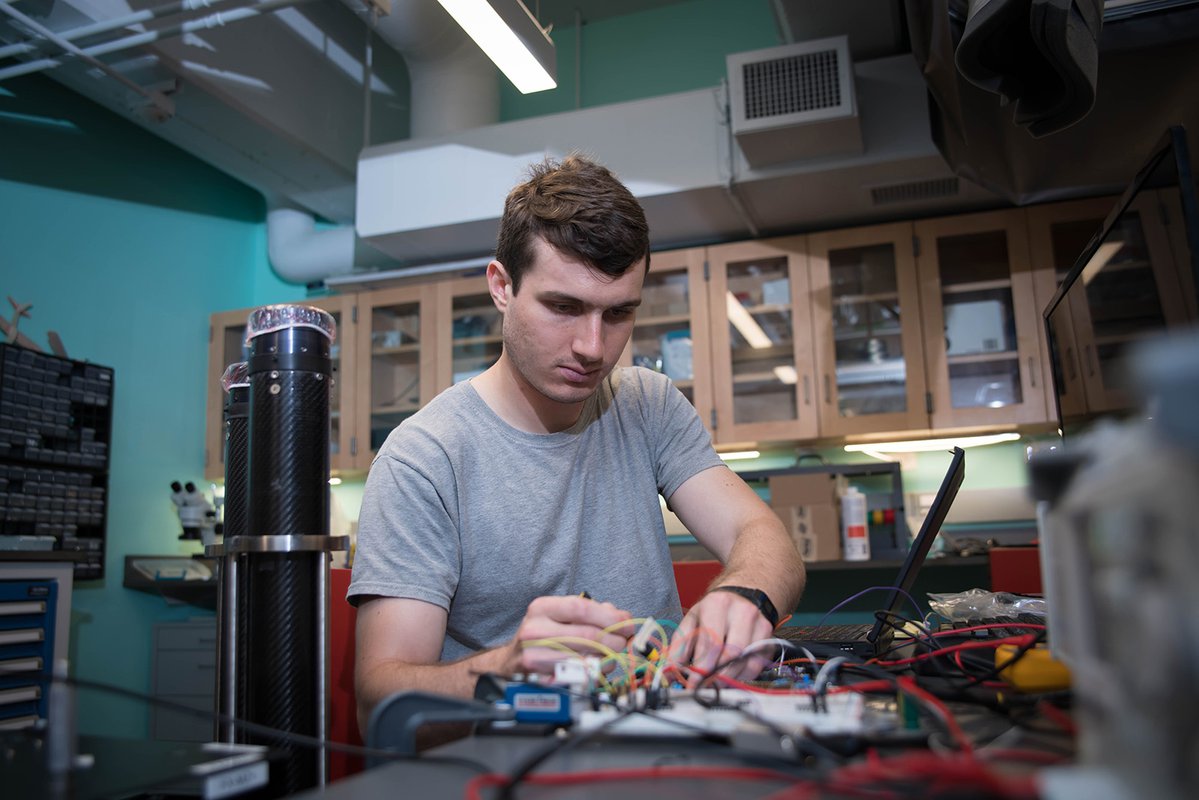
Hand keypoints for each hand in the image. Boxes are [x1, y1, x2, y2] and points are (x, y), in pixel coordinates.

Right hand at [508, 595, 635, 675]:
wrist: (510, 663)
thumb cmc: (541, 637)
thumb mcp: (558, 616)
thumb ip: (590, 612)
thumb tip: (621, 617)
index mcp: (541, 608)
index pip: (581, 608)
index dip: (609, 616)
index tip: (627, 623)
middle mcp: (535, 630)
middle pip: (587, 634)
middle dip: (614, 639)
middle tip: (624, 642)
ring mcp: (535, 656)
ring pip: (586, 658)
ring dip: (608, 658)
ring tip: (612, 654)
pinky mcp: (541, 679)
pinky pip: (578, 677)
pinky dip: (595, 673)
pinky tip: (597, 668)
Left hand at [673, 590, 775, 683]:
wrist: (743, 594)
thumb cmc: (714, 610)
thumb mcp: (693, 620)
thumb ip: (680, 647)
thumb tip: (671, 674)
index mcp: (718, 605)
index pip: (710, 643)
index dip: (701, 669)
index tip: (692, 684)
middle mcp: (742, 612)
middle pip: (731, 654)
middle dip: (715, 676)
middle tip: (704, 687)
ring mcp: (759, 624)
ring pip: (745, 662)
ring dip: (728, 678)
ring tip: (715, 682)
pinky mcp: (769, 637)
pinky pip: (756, 665)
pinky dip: (741, 675)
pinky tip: (731, 673)